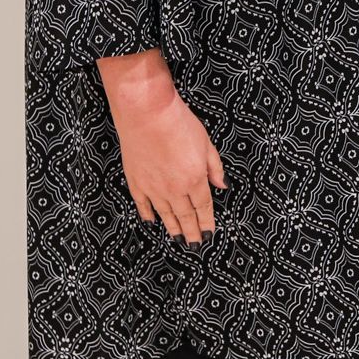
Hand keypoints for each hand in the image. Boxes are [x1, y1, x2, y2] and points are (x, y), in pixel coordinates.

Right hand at [99, 53, 225, 243]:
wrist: (147, 113)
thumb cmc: (178, 122)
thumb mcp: (206, 143)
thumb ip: (215, 167)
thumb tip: (222, 185)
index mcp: (195, 179)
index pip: (204, 207)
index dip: (207, 223)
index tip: (209, 235)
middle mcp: (175, 189)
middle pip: (186, 216)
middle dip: (192, 232)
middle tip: (196, 245)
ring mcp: (153, 187)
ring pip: (166, 214)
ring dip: (173, 228)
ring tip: (178, 239)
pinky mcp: (136, 181)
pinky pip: (143, 205)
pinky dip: (148, 215)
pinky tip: (152, 222)